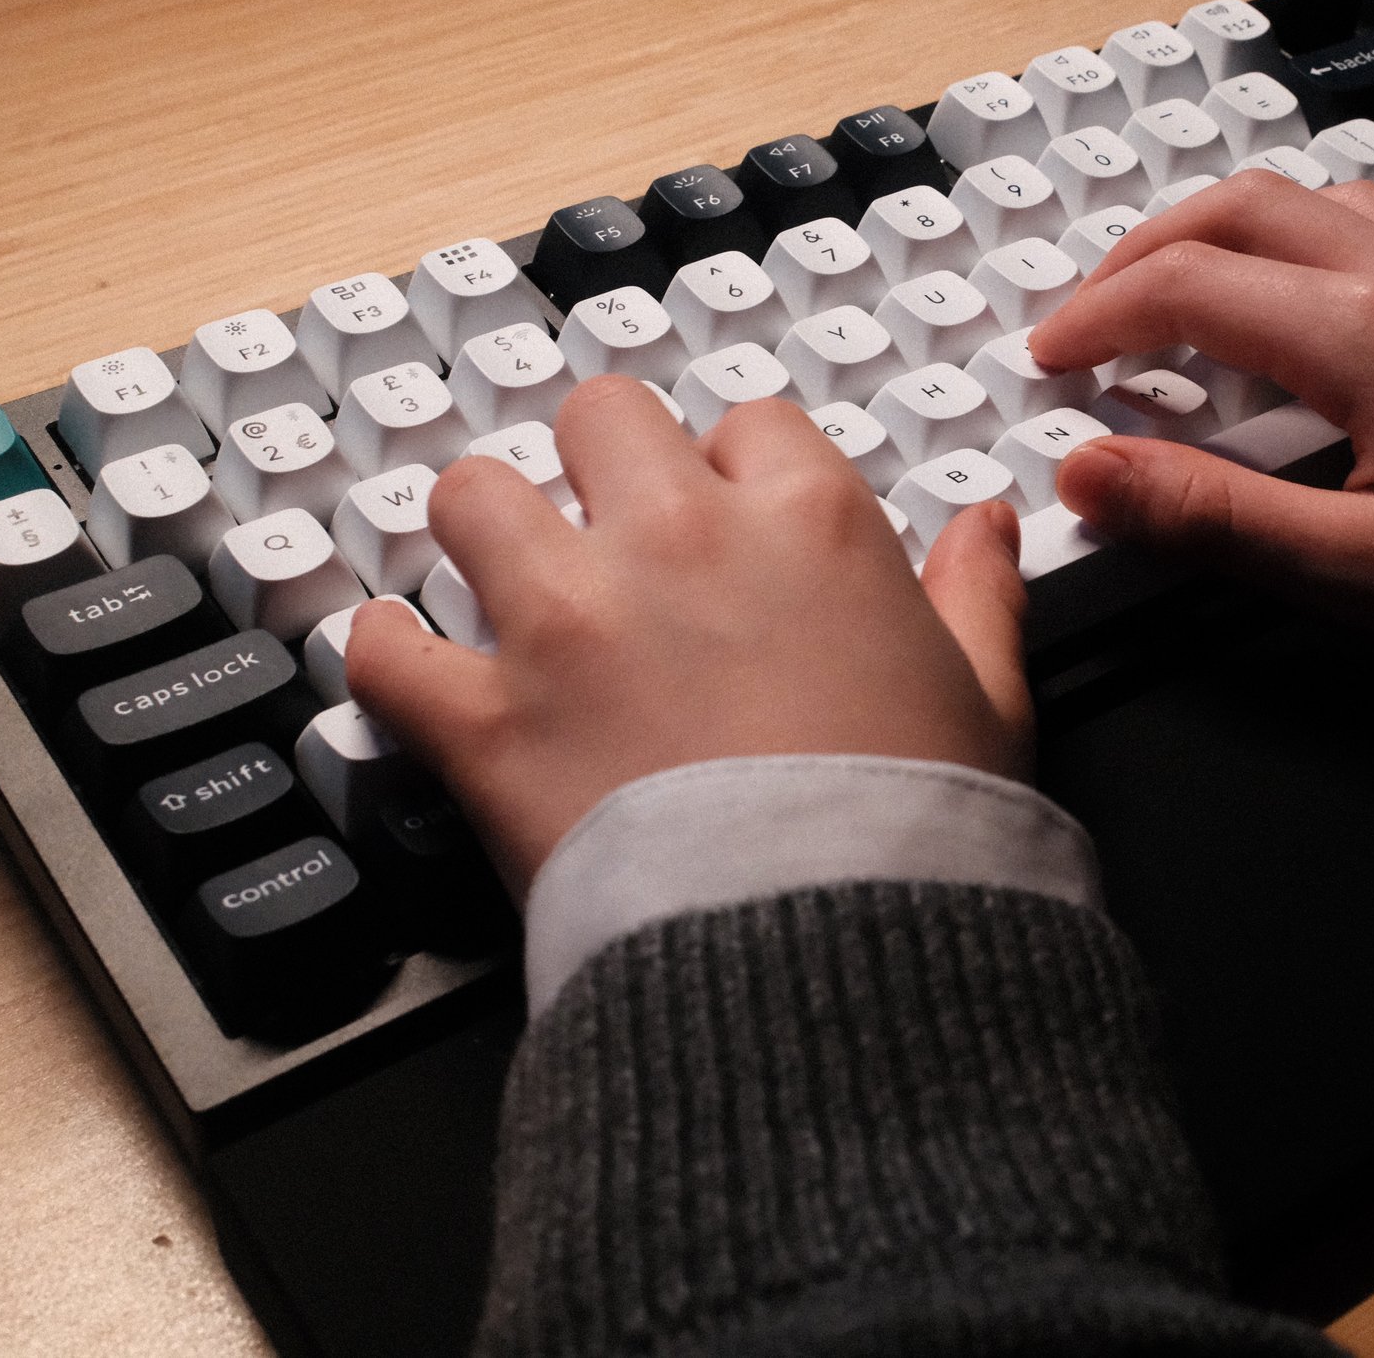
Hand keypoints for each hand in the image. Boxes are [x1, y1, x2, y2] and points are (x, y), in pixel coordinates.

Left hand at [345, 377, 1031, 901]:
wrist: (827, 956)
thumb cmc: (917, 836)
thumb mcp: (989, 703)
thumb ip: (981, 596)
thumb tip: (988, 525)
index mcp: (807, 524)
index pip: (750, 425)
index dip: (740, 471)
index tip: (737, 520)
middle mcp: (677, 541)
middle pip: (601, 416)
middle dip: (602, 464)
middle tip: (611, 529)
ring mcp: (568, 622)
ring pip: (472, 495)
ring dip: (484, 532)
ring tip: (504, 580)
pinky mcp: (485, 719)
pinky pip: (383, 649)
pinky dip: (387, 659)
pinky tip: (411, 671)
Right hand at [1026, 171, 1373, 686]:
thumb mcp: (1365, 576)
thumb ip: (1215, 518)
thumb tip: (1087, 473)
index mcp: (1366, 337)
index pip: (1185, 286)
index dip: (1095, 320)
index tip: (1046, 366)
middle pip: (1235, 208)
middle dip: (1138, 254)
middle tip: (1085, 323)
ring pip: (1305, 197)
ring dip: (1216, 234)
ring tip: (1172, 306)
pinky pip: (1370, 219)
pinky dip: (1294, 238)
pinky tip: (1293, 305)